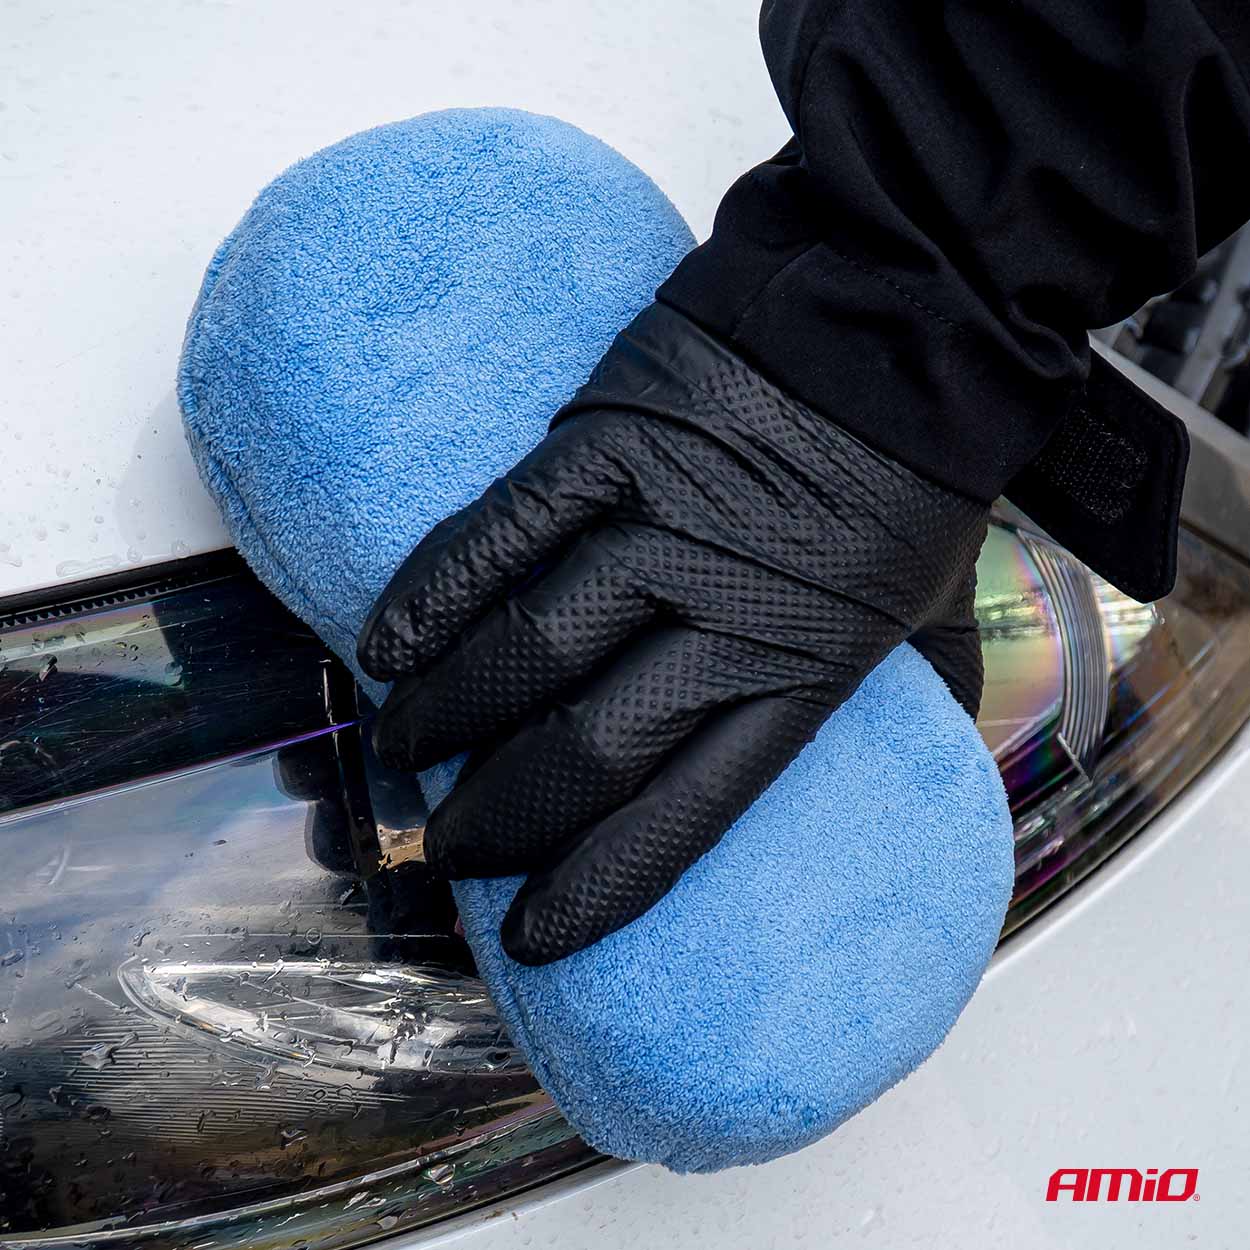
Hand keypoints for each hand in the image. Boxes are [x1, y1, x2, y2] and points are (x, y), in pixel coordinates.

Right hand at [359, 303, 987, 963]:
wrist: (901, 324)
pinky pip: (500, 535)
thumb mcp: (928, 613)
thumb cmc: (909, 479)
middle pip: (587, 750)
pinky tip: (384, 651)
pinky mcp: (609, 447)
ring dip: (448, 718)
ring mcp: (659, 527)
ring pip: (529, 651)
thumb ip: (917, 699)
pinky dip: (434, 596)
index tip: (530, 934)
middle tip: (452, 847)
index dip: (599, 882)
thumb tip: (926, 771)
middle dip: (501, 819)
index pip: (688, 813)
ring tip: (404, 753)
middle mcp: (724, 615)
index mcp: (806, 674)